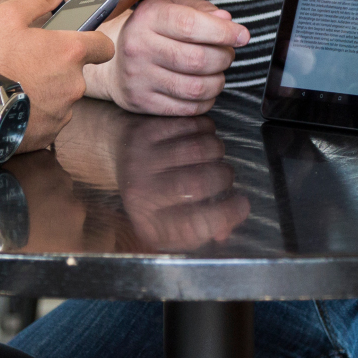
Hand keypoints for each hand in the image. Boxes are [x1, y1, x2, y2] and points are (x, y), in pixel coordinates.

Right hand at [0, 0, 114, 152]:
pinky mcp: (49, 133)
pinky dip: (37, 113)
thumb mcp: (7, 16)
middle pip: (77, 72)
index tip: (79, 40)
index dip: (93, 41)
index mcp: (70, 52)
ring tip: (18, 85)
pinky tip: (15, 105)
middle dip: (59, 67)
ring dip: (47, 91)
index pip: (104, 45)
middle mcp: (74, 83)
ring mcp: (63, 111)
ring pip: (62, 97)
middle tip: (30, 62)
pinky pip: (49, 119)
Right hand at [87, 0, 248, 115]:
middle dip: (224, 58)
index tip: (242, 36)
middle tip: (227, 54)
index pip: (191, 25)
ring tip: (217, 72)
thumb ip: (201, 11)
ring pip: (195, 87)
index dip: (224, 32)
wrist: (113, 61)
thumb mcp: (171, 8)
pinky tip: (204, 89)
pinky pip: (186, 108)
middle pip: (198, 59)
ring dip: (218, 81)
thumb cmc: (151, 31)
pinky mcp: (141, 102)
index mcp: (148, 17)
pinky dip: (205, 101)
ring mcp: (138, 77)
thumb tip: (227, 22)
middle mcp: (139, 47)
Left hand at [113, 114, 250, 248]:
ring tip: (214, 155)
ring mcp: (140, 161)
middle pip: (198, 184)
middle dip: (224, 177)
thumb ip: (202, 229)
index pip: (193, 226)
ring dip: (218, 151)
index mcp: (150, 225)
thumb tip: (225, 231)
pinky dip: (206, 129)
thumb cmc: (154, 191)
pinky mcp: (144, 133)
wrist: (115, 152)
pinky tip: (201, 136)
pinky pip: (190, 126)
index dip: (226, 215)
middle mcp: (141, 195)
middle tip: (225, 175)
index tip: (242, 204)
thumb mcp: (172, 219)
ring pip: (199, 150)